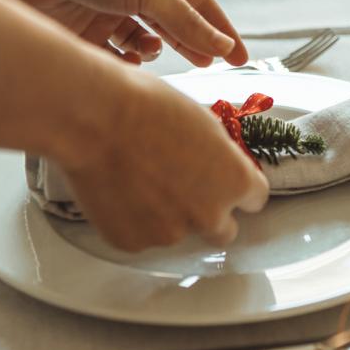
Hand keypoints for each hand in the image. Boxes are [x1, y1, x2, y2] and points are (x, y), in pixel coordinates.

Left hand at [0, 0, 248, 66]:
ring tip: (153, 55)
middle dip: (190, 46)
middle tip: (209, 67)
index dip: (220, 30)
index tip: (240, 57)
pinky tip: (127, 66)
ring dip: (152, 52)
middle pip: (173, 25)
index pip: (199, 4)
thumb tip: (222, 45)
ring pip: (142, 43)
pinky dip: (122, 65)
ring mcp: (106, 11)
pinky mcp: (81, 32)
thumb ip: (185, 23)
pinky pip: (112, 57)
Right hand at [56, 70, 269, 250]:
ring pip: (177, 232)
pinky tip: (120, 191)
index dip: (237, 187)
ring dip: (166, 215)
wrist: (94, 118)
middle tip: (183, 188)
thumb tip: (216, 164)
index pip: (255, 199)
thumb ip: (218, 156)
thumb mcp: (203, 123)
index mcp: (235, 182)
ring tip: (139, 180)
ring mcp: (170, 234)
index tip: (222, 180)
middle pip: (223, 230)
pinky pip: (140, 236)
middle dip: (208, 212)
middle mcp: (209, 216)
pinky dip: (133, 220)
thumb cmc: (146, 107)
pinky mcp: (132, 242)